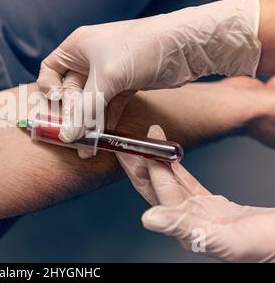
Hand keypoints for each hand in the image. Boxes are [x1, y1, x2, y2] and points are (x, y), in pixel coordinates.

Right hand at [38, 0, 260, 145]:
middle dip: (70, 113)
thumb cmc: (140, 49)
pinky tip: (102, 137)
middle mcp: (88, 59)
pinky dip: (103, 121)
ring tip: (86, 146)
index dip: (49, 88)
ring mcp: (107, 74)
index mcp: (78, 47)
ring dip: (87, 122)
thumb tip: (68, 136)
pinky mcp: (123, 86)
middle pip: (69, 91)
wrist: (184, 47)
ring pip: (88, 102)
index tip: (57, 104)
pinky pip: (106, 107)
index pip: (50, 69)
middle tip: (72, 137)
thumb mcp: (108, 77)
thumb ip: (85, 108)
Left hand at [119, 125, 274, 261]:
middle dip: (140, 162)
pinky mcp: (212, 206)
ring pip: (170, 181)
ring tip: (146, 141)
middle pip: (156, 185)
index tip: (134, 146)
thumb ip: (185, 227)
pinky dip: (177, 168)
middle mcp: (187, 219)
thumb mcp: (223, 238)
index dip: (145, 166)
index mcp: (185, 228)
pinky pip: (188, 183)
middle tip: (126, 141)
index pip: (158, 190)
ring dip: (157, 161)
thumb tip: (149, 219)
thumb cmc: (264, 247)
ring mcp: (198, 212)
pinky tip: (168, 157)